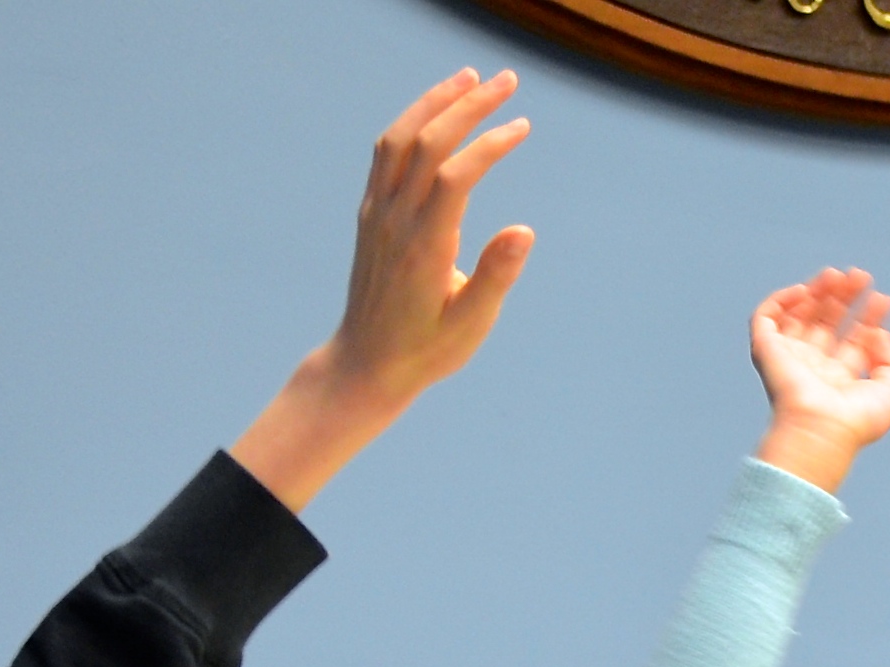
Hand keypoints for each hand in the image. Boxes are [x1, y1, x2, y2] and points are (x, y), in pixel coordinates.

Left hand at [228, 70, 536, 512]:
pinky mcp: (370, 212)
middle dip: (470, 105)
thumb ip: (496, 276)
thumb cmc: (426, 351)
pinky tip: (435, 111)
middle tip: (508, 81)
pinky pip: (385, 153)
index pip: (457, 175)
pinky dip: (412, 120)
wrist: (365, 364)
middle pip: (429, 142)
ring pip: (401, 138)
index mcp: (424, 247)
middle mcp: (395, 220)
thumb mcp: (470, 326)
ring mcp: (377, 212)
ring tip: (470, 79)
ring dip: (435, 101)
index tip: (523, 127)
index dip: (490, 144)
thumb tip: (524, 230)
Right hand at [750, 269, 889, 495]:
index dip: (869, 316)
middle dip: (844, 297)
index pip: (854, 338)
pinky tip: (805, 291)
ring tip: (837, 276)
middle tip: (860, 277)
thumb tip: (877, 333)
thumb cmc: (856, 421)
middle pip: (828, 321)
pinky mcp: (766, 350)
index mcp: (840, 379)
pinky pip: (766, 317)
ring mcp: (790, 358)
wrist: (820, 430)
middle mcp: (814, 367)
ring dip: (818, 290)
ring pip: (800, 313)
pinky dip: (782, 299)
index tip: (883, 300)